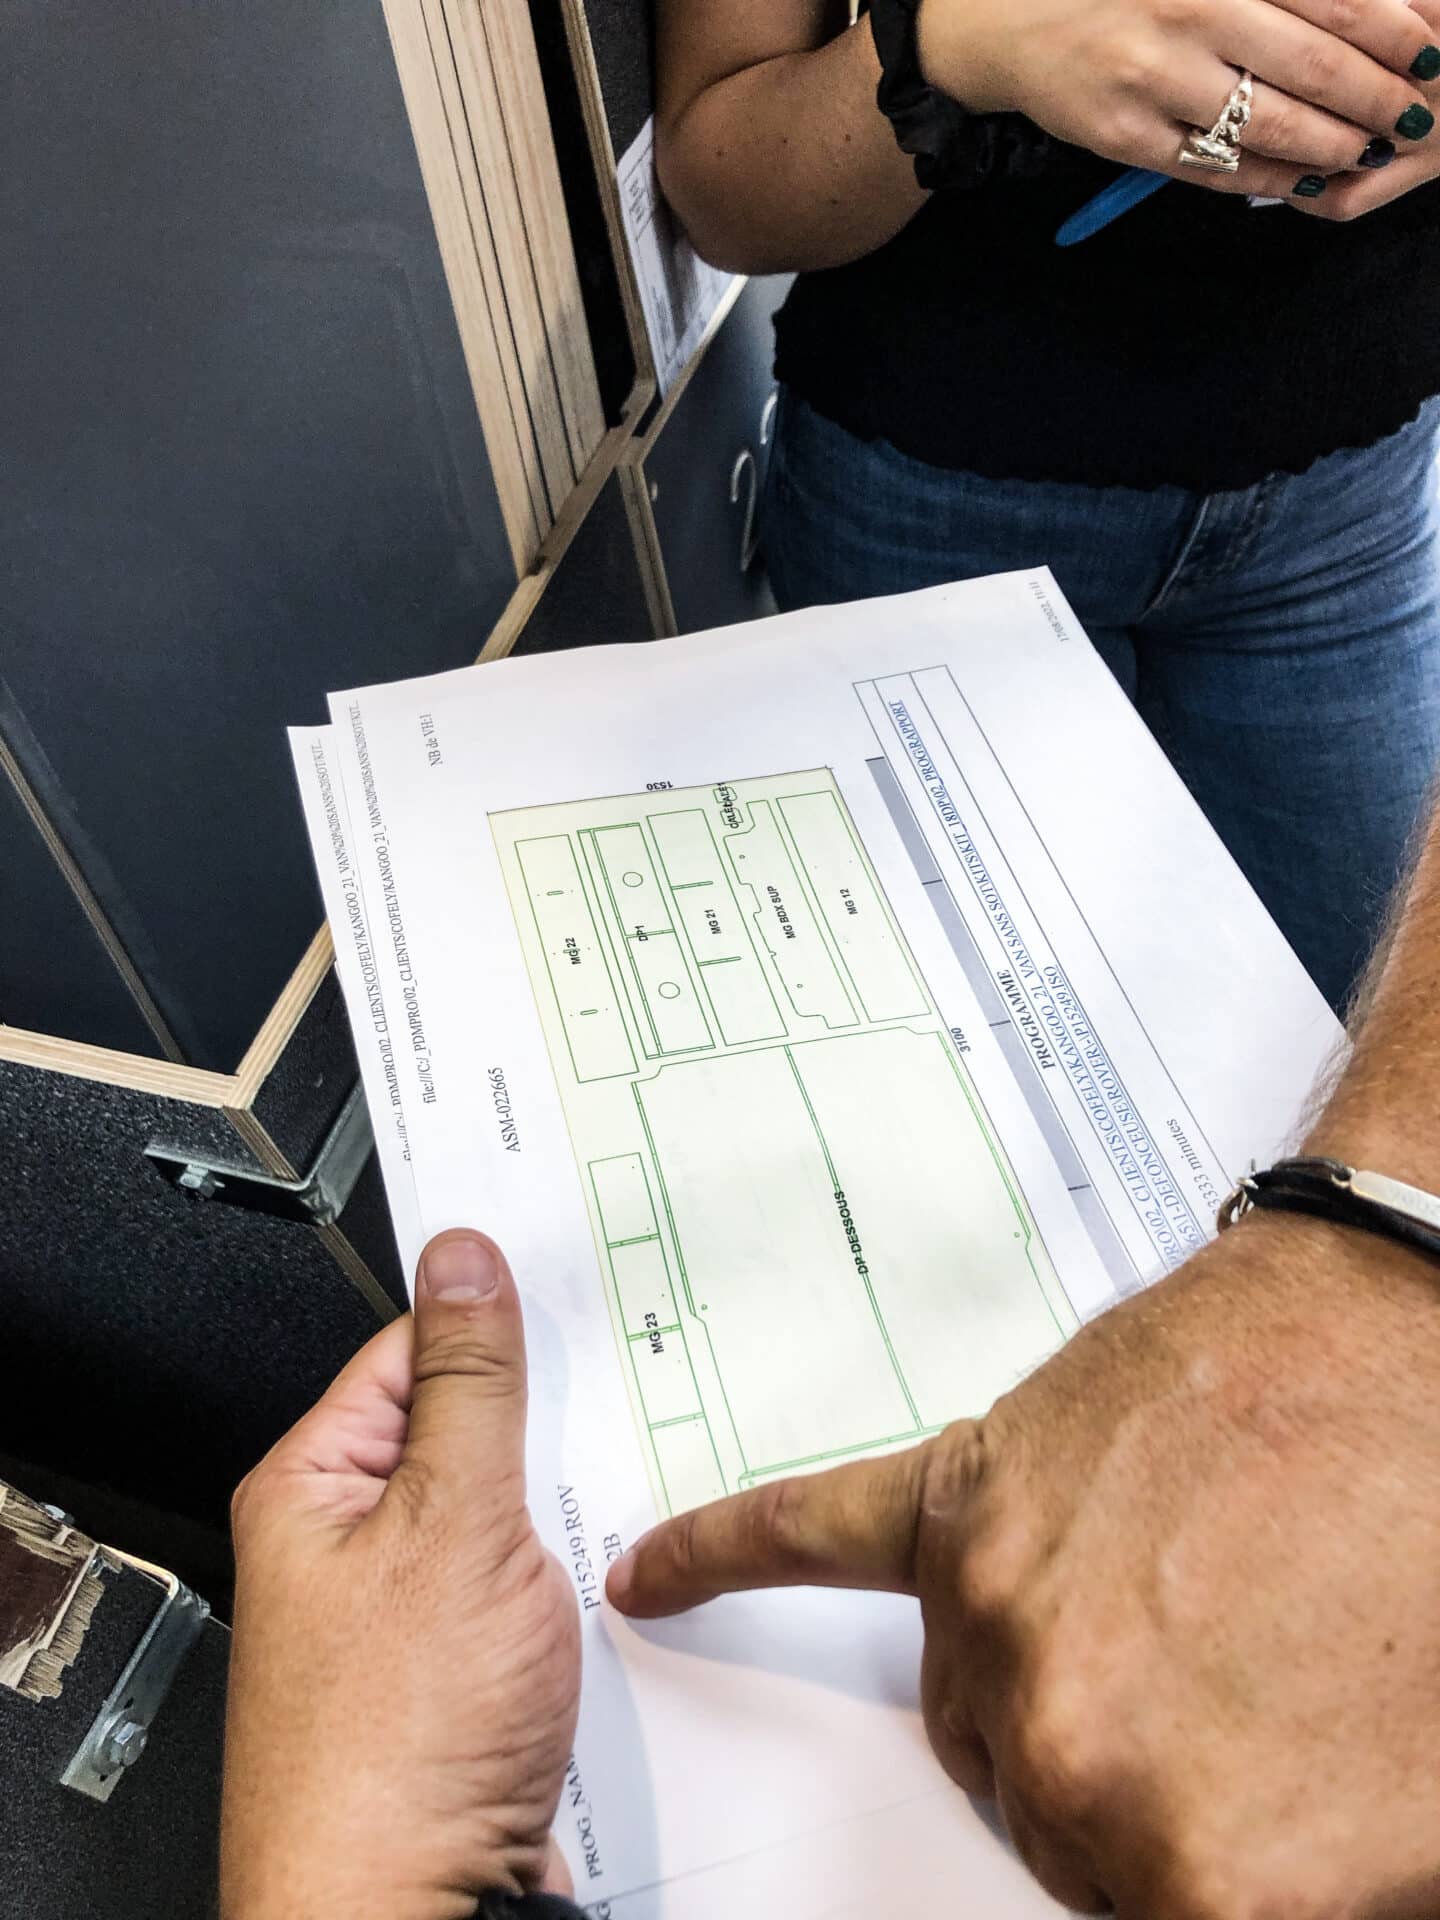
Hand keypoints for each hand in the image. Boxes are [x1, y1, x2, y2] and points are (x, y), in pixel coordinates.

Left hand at [222, 1231, 579, 1919]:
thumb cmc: (392, 1751)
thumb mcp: (453, 1522)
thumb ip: (471, 1384)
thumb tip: (462, 1259)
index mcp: (315, 1486)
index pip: (413, 1348)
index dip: (494, 1319)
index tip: (571, 1294)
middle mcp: (349, 1545)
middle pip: (465, 1431)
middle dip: (544, 1422)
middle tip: (619, 1398)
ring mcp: (404, 1614)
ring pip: (504, 1514)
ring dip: (565, 1506)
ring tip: (616, 1502)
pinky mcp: (453, 1674)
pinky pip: (519, 1590)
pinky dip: (567, 1578)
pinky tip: (609, 1582)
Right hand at [608, 1213, 1439, 1915]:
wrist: (1417, 1339)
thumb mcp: (1428, 1826)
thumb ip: (1307, 1896)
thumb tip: (1209, 1894)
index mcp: (1204, 1873)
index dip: (1187, 1875)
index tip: (1189, 1843)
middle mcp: (1074, 1753)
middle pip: (1054, 1834)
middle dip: (1136, 1796)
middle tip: (1239, 1707)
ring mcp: (1002, 1614)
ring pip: (972, 1720)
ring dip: (1043, 1694)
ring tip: (1170, 1614)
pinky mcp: (965, 1497)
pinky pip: (807, 1535)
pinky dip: (727, 1555)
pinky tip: (656, 1576)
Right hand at [916, 0, 1439, 201]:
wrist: (1015, 18)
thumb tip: (1379, 9)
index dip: (1398, 29)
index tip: (1434, 53)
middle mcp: (1192, 13)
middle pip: (1316, 65)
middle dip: (1378, 97)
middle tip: (1414, 115)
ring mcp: (1156, 81)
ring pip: (1272, 126)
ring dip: (1333, 146)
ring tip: (1367, 150)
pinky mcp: (1127, 136)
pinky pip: (1217, 169)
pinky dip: (1271, 180)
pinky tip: (1307, 179)